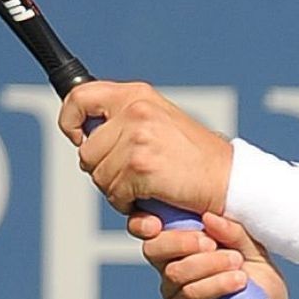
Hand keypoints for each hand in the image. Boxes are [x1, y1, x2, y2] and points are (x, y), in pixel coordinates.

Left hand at [59, 80, 231, 216]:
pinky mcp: (140, 166)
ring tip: (145, 185)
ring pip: (98, 175)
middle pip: (86, 149)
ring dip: (117, 189)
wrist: (228, 179)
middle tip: (130, 175)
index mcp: (137, 95)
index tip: (78, 137)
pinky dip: (129, 203)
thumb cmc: (195, 158)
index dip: (70, 121)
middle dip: (102, 169)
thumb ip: (123, 120)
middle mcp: (135, 110)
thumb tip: (82, 131)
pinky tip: (151, 196)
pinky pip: (114, 194)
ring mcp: (137, 137)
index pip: (80, 97)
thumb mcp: (158, 122)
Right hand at [133, 209, 291, 298]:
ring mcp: (177, 292)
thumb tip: (209, 217)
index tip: (185, 215)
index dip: (157, 218)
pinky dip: (215, 284)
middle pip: (155, 247)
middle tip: (211, 243)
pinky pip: (190, 294)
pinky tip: (238, 282)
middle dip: (181, 240)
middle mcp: (175, 265)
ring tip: (237, 264)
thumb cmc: (261, 286)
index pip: (160, 225)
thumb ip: (234, 233)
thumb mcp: (255, 252)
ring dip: (208, 264)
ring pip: (176, 271)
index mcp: (188, 244)